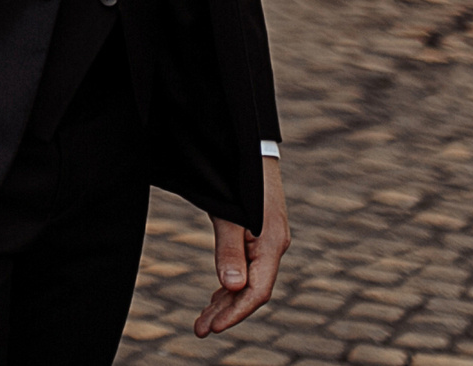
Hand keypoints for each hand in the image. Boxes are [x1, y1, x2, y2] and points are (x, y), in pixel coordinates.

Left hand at [195, 156, 289, 336]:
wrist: (248, 143)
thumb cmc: (238, 177)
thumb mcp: (228, 213)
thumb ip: (230, 250)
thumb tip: (231, 288)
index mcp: (272, 243)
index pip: (257, 291)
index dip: (236, 312)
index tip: (213, 328)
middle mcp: (273, 245)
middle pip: (251, 290)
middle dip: (226, 312)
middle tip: (200, 329)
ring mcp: (266, 240)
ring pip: (248, 280)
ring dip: (226, 301)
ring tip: (203, 320)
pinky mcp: (258, 234)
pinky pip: (246, 267)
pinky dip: (230, 284)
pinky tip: (218, 295)